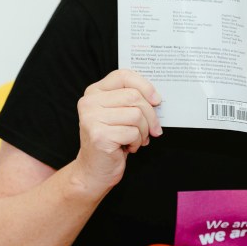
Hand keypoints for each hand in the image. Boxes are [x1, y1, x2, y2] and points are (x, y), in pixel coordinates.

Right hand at [73, 69, 161, 195]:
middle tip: (153, 129)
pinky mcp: (98, 136)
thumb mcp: (120, 114)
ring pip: (136, 115)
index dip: (145, 86)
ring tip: (137, 139)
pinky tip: (128, 147)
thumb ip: (132, 100)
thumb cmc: (112, 139)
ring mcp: (91, 119)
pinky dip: (137, 142)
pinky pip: (133, 132)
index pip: (123, 76)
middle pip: (134, 97)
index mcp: (94, 92)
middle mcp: (89, 103)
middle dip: (150, 115)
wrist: (95, 169)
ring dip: (144, 131)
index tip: (156, 100)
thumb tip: (157, 98)